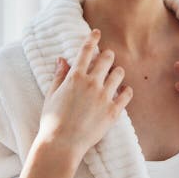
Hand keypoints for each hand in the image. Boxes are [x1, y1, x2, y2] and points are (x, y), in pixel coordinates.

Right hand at [36, 29, 133, 159]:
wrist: (61, 144)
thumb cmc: (52, 121)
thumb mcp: (51, 95)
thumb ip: (59, 75)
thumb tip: (62, 59)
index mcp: (75, 77)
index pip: (86, 51)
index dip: (92, 39)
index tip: (97, 32)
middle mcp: (91, 83)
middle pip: (107, 58)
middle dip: (107, 56)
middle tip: (106, 58)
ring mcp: (104, 96)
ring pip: (119, 73)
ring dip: (117, 71)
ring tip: (114, 76)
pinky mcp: (113, 111)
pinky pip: (127, 94)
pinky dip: (126, 91)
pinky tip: (123, 91)